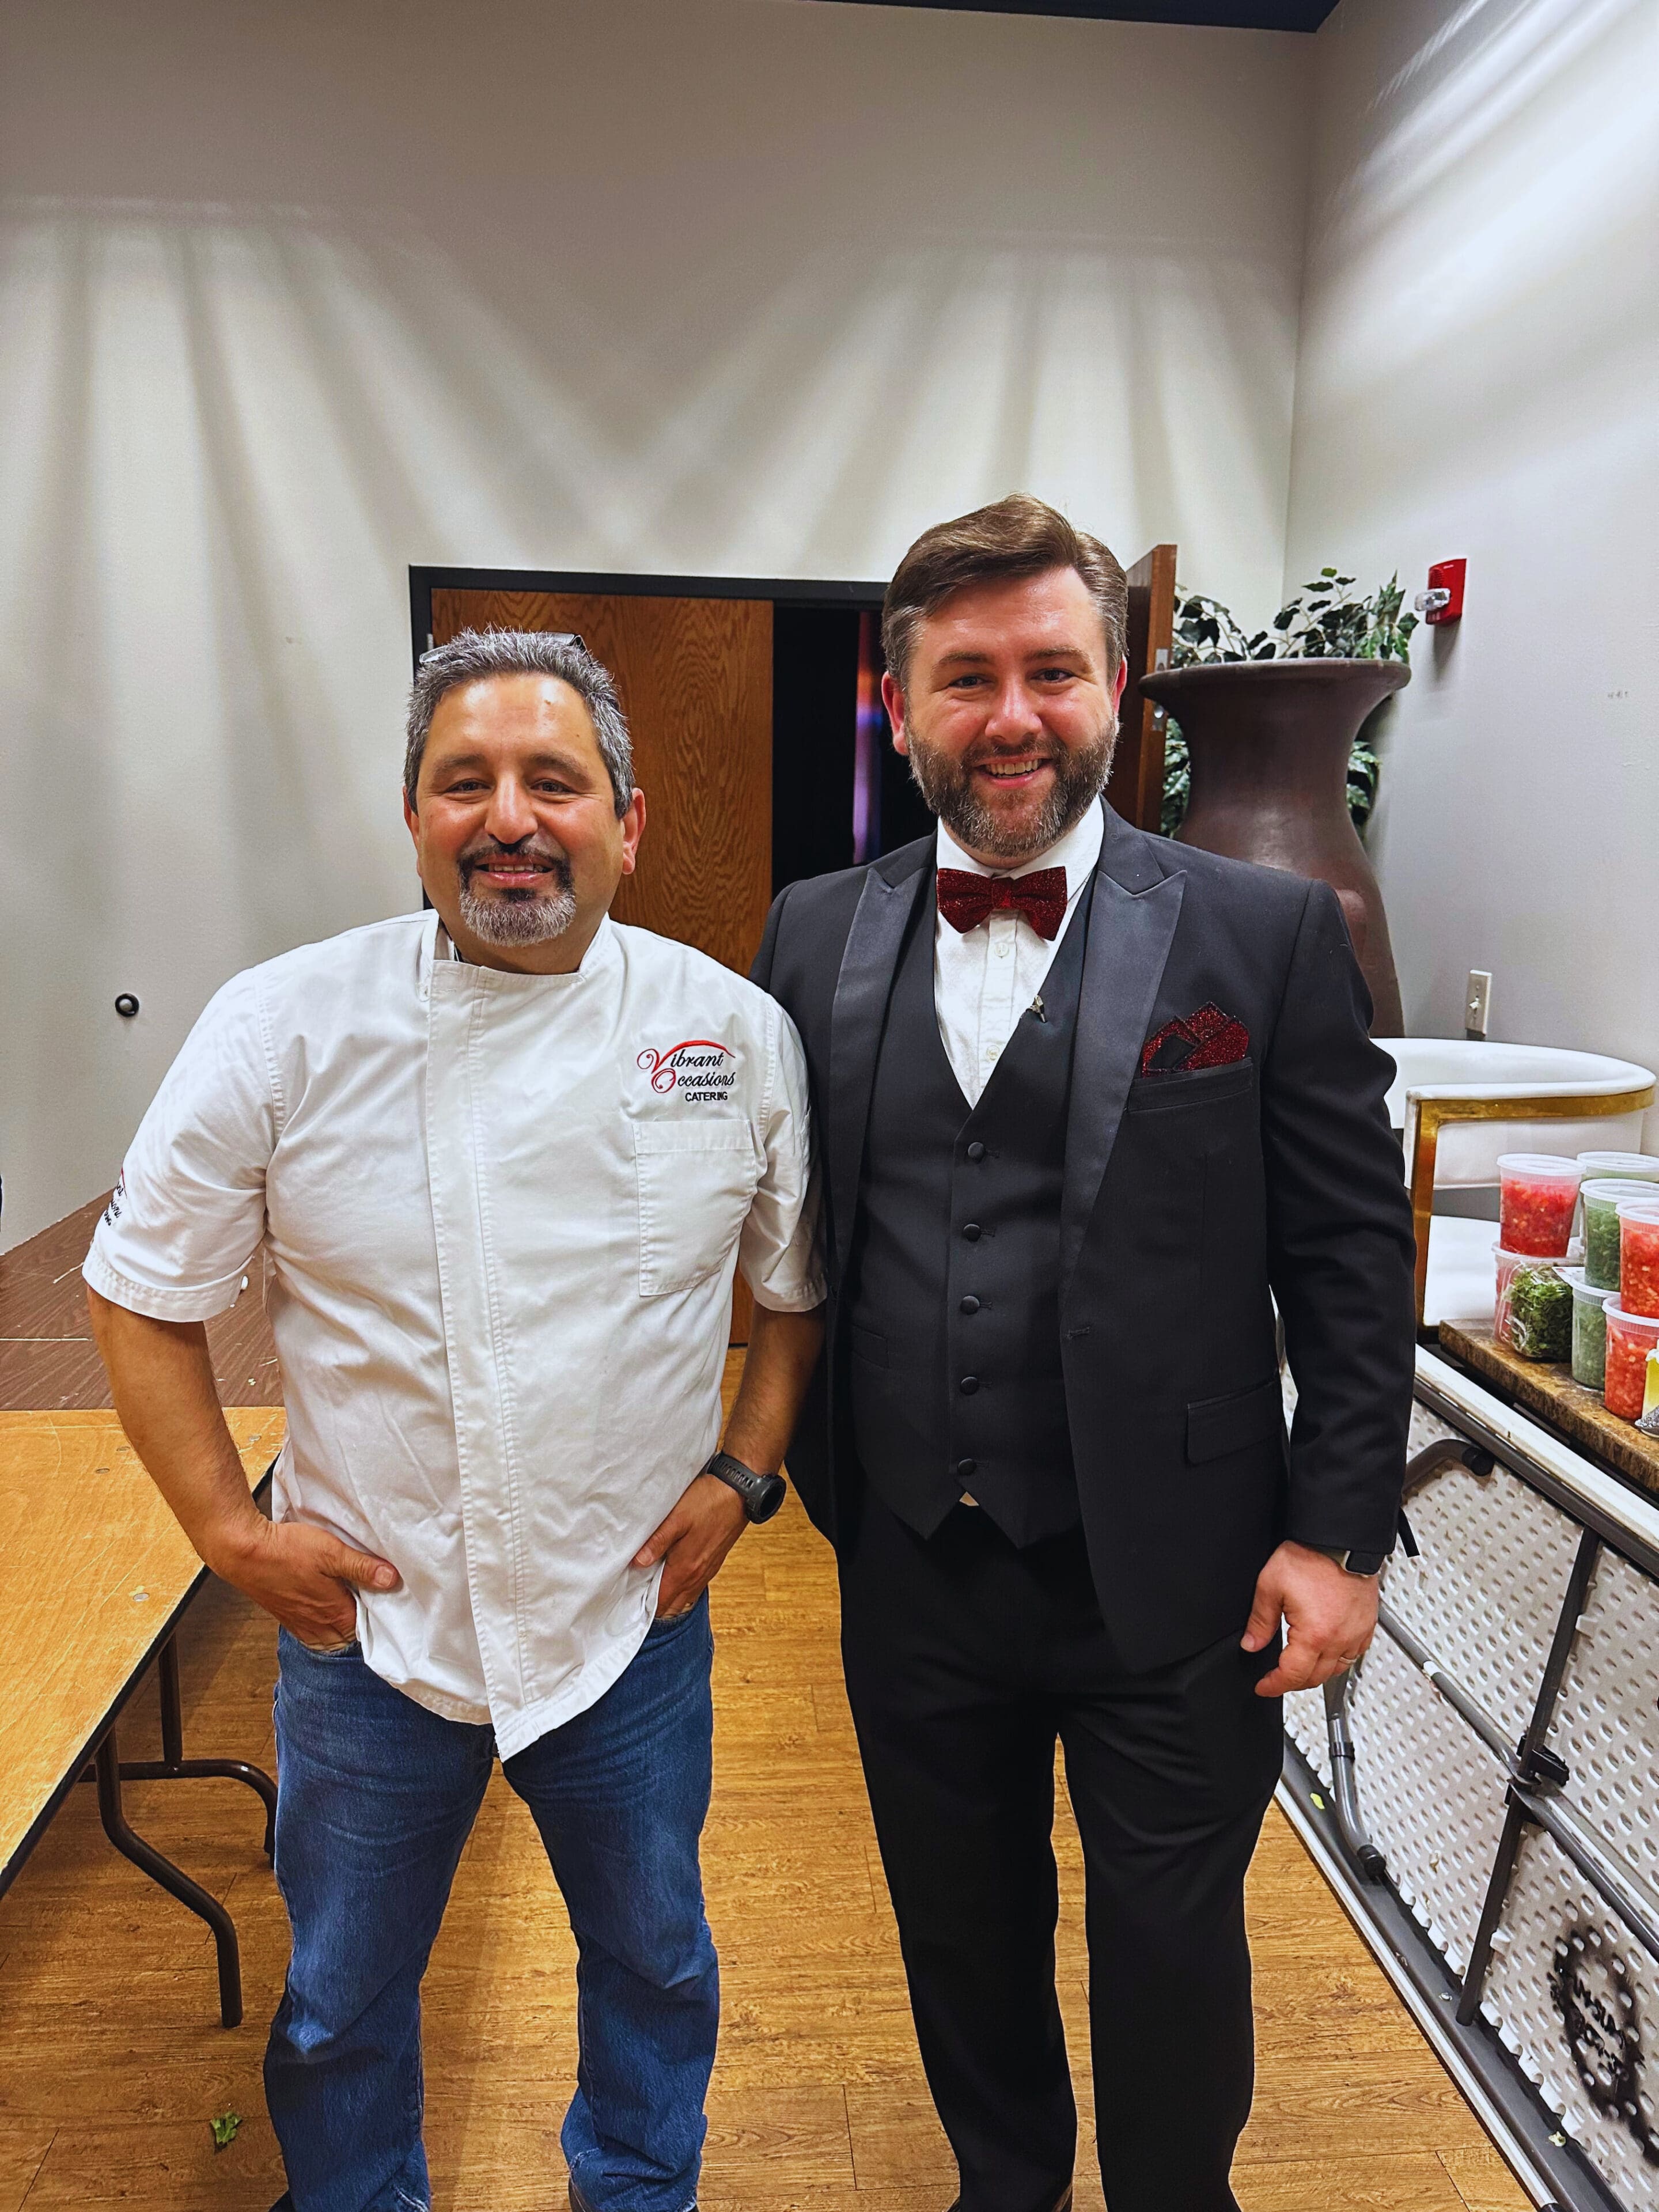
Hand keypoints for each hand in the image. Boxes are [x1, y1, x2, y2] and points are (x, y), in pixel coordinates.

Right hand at [212, 1513, 399, 1647]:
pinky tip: (325, 1610)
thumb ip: (361, 1567)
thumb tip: (392, 1579)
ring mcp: (298, 1622)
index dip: (378, 1618)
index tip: (388, 1604)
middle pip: (347, 1637)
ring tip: (351, 1608)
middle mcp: (316, 1624)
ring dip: (340, 1629)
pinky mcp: (285, 1616)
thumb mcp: (331, 1552)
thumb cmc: (286, 1550)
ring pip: (328, 1637)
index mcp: (333, 1612)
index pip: (365, 1630)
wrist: (242, 1552)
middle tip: (372, 1606)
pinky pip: (310, 1632)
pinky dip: (321, 1627)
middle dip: (361, 1627)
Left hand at [633, 1474, 748, 1618]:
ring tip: (651, 1589)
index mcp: (685, 1568)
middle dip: (655, 1607)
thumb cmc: (708, 1502)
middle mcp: (697, 1575)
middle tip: (636, 1595)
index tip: (629, 1600)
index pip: (661, 1603)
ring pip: (685, 1599)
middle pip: (673, 1606)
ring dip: (669, 1599)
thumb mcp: (676, 1518)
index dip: (644, 1607)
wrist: (740, 1492)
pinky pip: (695, 1587)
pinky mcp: (714, 1562)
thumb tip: (638, 1562)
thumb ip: (657, 1542)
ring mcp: (708, 1570)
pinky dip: (682, 1590)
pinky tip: (673, 1577)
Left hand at [1241, 1540, 1377, 1697]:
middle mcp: (1340, 1639)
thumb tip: (1251, 1644)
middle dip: (1293, 1683)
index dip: (1274, 1685)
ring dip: (1317, 1674)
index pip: (1293, 1675)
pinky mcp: (1367, 1625)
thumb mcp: (1271, 1586)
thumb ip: (1260, 1620)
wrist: (1341, 1539)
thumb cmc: (1310, 1556)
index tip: (1264, 1686)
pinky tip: (1328, 1652)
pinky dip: (1339, 1660)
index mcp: (1315, 1635)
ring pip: (1337, 1670)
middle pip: (1316, 1678)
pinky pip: (1354, 1655)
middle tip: (1277, 1678)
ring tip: (1300, 1668)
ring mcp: (1357, 1633)